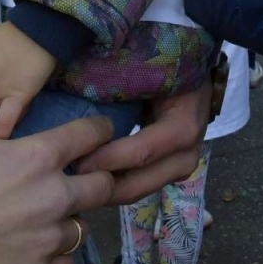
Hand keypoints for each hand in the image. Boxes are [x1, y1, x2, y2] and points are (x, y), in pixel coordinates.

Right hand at [0, 115, 114, 263]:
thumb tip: (4, 104)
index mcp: (40, 158)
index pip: (91, 135)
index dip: (99, 132)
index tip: (99, 135)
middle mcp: (55, 196)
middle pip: (103, 186)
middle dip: (95, 182)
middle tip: (80, 184)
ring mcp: (50, 237)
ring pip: (80, 228)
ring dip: (66, 224)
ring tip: (41, 224)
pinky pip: (63, 263)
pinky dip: (52, 258)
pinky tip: (33, 251)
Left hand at [76, 82, 208, 202]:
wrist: (195, 79)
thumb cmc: (168, 71)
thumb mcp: (149, 75)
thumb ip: (122, 88)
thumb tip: (79, 96)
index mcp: (183, 128)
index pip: (141, 152)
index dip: (107, 158)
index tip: (75, 158)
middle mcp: (186, 156)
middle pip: (138, 184)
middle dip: (100, 186)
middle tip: (67, 179)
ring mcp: (181, 169)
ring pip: (136, 192)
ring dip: (104, 190)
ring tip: (73, 181)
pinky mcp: (170, 174)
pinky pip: (138, 186)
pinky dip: (113, 185)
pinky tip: (89, 177)